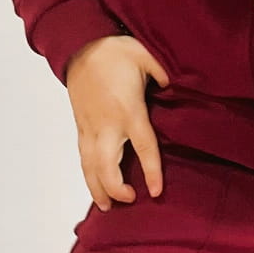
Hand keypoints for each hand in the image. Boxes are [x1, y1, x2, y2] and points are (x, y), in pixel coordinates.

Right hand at [65, 35, 170, 209]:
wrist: (80, 45)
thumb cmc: (115, 51)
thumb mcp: (147, 57)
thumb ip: (164, 74)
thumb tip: (173, 87)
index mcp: (128, 110)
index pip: (143, 148)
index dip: (151, 172)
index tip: (156, 192)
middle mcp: (107, 125)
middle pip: (107, 166)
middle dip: (116, 188)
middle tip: (130, 200)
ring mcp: (90, 127)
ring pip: (90, 166)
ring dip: (96, 188)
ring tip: (106, 206)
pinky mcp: (80, 125)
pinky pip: (82, 156)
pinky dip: (87, 174)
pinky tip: (94, 185)